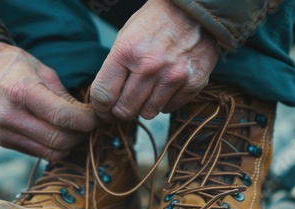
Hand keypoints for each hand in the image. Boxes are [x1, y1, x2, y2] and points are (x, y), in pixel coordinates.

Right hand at [0, 42, 98, 159]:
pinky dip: (55, 147)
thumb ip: (65, 96)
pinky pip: (41, 153)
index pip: (62, 117)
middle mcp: (10, 116)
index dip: (87, 121)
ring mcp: (5, 133)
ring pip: (52, 153)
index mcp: (21, 92)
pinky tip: (59, 132)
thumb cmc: (14, 66)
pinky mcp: (5, 142)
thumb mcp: (43, 71)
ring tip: (75, 129)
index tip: (97, 117)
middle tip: (89, 124)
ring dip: (70, 145)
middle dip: (81, 134)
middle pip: (59, 140)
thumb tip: (89, 116)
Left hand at [91, 0, 218, 120]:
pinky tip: (165, 86)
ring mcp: (173, 75)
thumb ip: (114, 69)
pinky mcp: (193, 82)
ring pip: (148, 113)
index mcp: (126, 51)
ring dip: (144, 106)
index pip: (103, 95)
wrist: (193, 10)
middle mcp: (150, 66)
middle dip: (121, 110)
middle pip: (125, 109)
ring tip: (147, 91)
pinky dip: (165, 102)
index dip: (100, 108)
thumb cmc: (155, 23)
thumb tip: (107, 101)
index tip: (103, 111)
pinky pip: (170, 108)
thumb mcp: (125, 37)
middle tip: (124, 104)